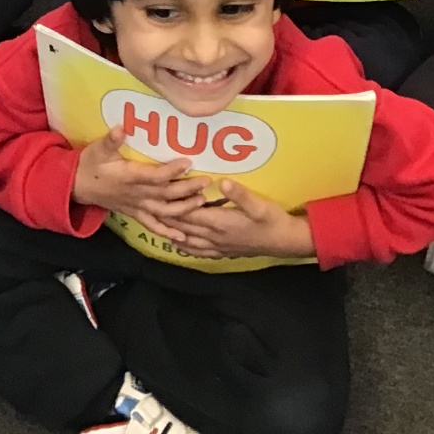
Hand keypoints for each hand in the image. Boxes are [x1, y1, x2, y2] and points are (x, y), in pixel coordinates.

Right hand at [72, 130, 206, 244]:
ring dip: (184, 209)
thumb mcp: (99, 149)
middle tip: (206, 182)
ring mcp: (137, 207)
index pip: (154, 175)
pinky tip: (183, 237)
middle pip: (166, 194)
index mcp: (129, 177)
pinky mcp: (136, 214)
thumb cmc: (91, 164)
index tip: (189, 162)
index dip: (172, 170)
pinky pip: (153, 226)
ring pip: (164, 212)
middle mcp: (136, 194)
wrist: (78, 186)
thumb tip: (121, 127)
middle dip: (187, 189)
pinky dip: (168, 232)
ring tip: (202, 202)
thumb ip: (111, 140)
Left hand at [164, 179, 315, 261]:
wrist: (285, 242)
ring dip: (173, 233)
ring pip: (189, 241)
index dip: (173, 205)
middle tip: (148, 208)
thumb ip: (239, 195)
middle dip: (166, 218)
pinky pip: (200, 252)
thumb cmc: (272, 220)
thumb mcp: (260, 205)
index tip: (158, 196)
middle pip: (184, 228)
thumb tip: (220, 182)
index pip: (189, 214)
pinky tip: (180, 245)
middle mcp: (215, 237)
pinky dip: (186, 248)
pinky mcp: (224, 251)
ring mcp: (219, 246)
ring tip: (157, 225)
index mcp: (220, 223)